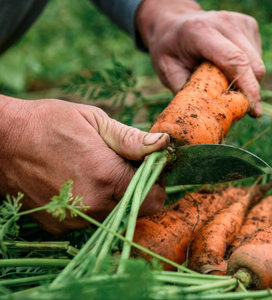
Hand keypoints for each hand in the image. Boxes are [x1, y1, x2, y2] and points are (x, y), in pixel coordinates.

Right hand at [0, 96, 169, 234]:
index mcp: (107, 176)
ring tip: (99, 171)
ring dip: (117, 197)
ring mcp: (74, 218)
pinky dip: (95, 204)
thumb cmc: (49, 123)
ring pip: (115, 215)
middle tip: (124, 166)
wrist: (0, 142)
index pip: (155, 197)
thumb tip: (163, 144)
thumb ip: (132, 139)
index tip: (148, 166)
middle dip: (140, 190)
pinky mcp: (59, 225)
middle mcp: (93, 204)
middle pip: (137, 209)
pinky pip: (92, 220)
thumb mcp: (94, 121)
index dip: (157, 182)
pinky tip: (81, 182)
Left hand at [136, 0, 264, 116]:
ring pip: (258, 64)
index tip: (254, 111)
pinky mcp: (249, 24)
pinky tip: (227, 67)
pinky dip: (247, 70)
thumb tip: (207, 119)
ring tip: (223, 80)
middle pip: (252, 65)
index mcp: (201, 31)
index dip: (248, 88)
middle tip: (235, 106)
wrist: (173, 22)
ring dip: (247, 81)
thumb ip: (189, 93)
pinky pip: (257, 58)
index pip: (235, 61)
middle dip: (249, 91)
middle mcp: (225, 22)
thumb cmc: (170, 50)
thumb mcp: (168, 71)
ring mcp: (240, 21)